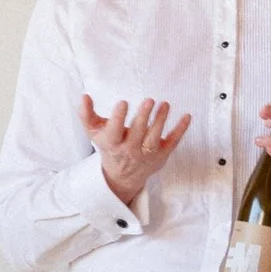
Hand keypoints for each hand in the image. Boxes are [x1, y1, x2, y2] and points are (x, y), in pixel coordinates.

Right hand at [80, 94, 190, 209]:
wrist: (123, 175)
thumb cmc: (109, 146)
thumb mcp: (94, 132)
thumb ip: (86, 115)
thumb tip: (84, 96)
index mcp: (113, 143)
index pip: (114, 132)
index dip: (118, 118)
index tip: (122, 103)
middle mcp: (130, 150)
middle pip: (137, 134)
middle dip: (143, 117)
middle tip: (149, 100)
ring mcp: (147, 154)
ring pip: (154, 138)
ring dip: (160, 121)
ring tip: (164, 104)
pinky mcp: (162, 155)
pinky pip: (172, 142)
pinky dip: (180, 130)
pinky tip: (186, 116)